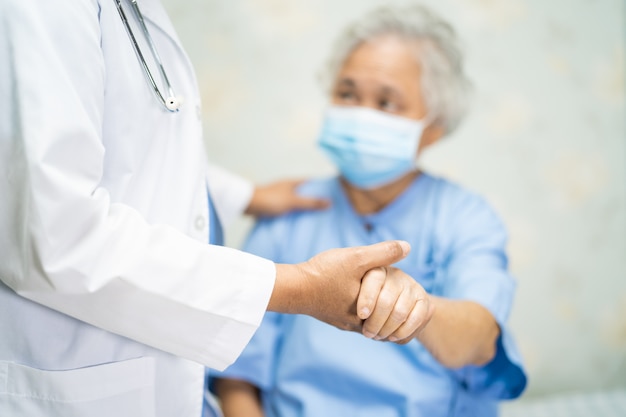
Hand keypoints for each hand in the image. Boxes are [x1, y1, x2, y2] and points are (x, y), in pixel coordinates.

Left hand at [245, 179, 329, 216]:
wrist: (248, 204)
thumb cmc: (271, 200)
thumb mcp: (293, 202)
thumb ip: (310, 203)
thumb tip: (330, 202)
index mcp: (293, 182)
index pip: (311, 182)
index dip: (321, 187)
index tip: (332, 194)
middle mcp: (287, 186)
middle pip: (304, 192)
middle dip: (313, 198)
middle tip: (326, 208)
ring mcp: (280, 195)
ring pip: (296, 200)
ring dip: (303, 206)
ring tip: (315, 216)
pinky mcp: (274, 203)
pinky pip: (288, 207)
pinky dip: (294, 212)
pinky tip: (298, 220)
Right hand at [270, 241, 410, 331]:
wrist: (290, 287)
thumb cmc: (324, 273)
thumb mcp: (357, 258)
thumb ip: (383, 252)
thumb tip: (408, 246)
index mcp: (367, 313)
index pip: (395, 315)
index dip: (406, 305)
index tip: (414, 298)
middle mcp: (356, 324)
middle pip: (383, 322)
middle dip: (393, 310)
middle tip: (405, 300)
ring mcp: (342, 323)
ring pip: (368, 321)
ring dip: (377, 310)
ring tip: (385, 296)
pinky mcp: (331, 318)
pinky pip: (353, 319)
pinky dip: (361, 311)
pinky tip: (360, 296)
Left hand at [358, 267, 433, 343]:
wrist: (393, 306)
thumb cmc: (366, 303)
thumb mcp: (355, 298)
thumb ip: (352, 302)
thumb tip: (353, 318)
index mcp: (377, 269)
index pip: (374, 280)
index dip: (367, 299)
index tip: (361, 315)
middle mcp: (396, 275)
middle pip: (386, 301)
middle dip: (375, 322)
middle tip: (367, 333)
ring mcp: (412, 286)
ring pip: (400, 312)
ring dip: (387, 329)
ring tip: (377, 336)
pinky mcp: (424, 300)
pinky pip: (415, 319)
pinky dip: (402, 332)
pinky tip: (392, 337)